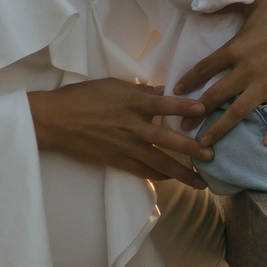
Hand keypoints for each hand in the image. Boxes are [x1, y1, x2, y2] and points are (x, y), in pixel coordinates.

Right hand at [28, 79, 210, 183]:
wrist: (55, 119)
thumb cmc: (82, 96)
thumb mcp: (112, 85)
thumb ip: (139, 90)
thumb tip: (162, 90)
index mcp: (132, 102)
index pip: (164, 105)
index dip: (185, 107)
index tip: (203, 110)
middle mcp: (132, 126)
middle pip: (167, 139)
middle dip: (192, 148)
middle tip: (211, 155)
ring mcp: (124, 145)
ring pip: (158, 162)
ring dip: (182, 172)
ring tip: (201, 181)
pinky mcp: (115, 160)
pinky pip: (142, 171)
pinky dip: (159, 176)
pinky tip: (173, 180)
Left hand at [178, 0, 266, 147]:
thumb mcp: (253, 0)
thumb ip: (227, 1)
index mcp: (236, 48)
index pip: (205, 67)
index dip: (188, 80)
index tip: (174, 91)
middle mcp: (248, 70)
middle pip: (215, 95)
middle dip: (195, 111)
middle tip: (180, 125)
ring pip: (238, 111)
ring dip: (220, 128)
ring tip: (204, 144)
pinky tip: (265, 144)